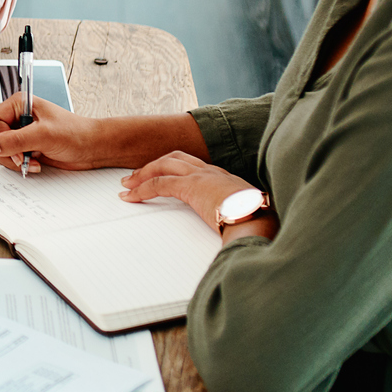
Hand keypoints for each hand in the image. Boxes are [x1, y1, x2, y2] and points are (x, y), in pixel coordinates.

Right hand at [0, 94, 114, 174]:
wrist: (92, 148)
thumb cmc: (75, 133)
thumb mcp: (44, 135)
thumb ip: (15, 140)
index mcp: (19, 105)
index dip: (0, 139)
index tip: (17, 149)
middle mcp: (17, 117)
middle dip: (7, 152)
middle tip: (24, 157)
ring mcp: (20, 133)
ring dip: (14, 160)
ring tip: (31, 160)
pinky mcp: (25, 146)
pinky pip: (10, 157)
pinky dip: (20, 164)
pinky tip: (35, 163)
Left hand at [119, 152, 264, 236]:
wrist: (262, 223)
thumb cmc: (259, 225)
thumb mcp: (246, 218)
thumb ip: (234, 218)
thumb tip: (230, 232)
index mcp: (226, 178)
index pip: (194, 166)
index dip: (174, 169)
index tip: (163, 177)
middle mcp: (213, 172)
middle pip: (176, 158)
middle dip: (154, 165)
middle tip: (135, 178)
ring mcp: (203, 176)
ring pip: (164, 166)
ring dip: (143, 174)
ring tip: (128, 185)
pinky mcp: (192, 186)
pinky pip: (159, 183)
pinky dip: (142, 189)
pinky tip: (131, 197)